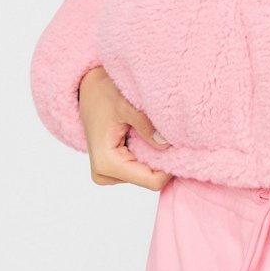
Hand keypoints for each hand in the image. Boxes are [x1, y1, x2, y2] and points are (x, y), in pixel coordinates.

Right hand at [78, 66, 173, 190]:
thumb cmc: (103, 93)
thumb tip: (167, 144)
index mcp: (106, 163)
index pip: (151, 181)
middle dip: (163, 161)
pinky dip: (148, 155)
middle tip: (171, 137)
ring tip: (154, 133)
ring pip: (146, 175)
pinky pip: (140, 169)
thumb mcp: (126, 105)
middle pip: (149, 180)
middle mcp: (104, 174)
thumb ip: (145, 126)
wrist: (88, 89)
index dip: (170, 168)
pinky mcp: (113, 168)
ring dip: (155, 157)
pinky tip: (148, 137)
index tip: (181, 148)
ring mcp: (108, 174)